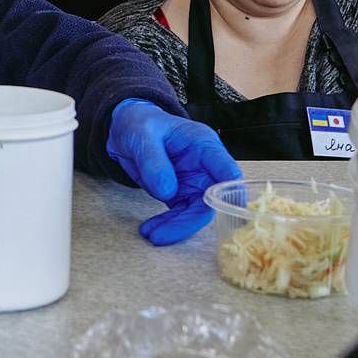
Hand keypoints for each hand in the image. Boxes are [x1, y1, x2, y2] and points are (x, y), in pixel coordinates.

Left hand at [106, 99, 240, 244]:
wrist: (126, 129)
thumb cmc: (141, 123)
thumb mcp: (144, 135)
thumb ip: (155, 161)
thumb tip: (166, 191)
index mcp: (204, 146)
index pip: (227, 172)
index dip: (230, 195)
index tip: (222, 213)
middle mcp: (204, 167)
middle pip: (210, 201)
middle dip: (188, 221)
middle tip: (163, 234)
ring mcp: (193, 183)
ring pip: (195, 213)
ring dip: (175, 227)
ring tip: (151, 234)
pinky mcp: (179, 194)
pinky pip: (179, 215)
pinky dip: (166, 225)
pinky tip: (151, 229)